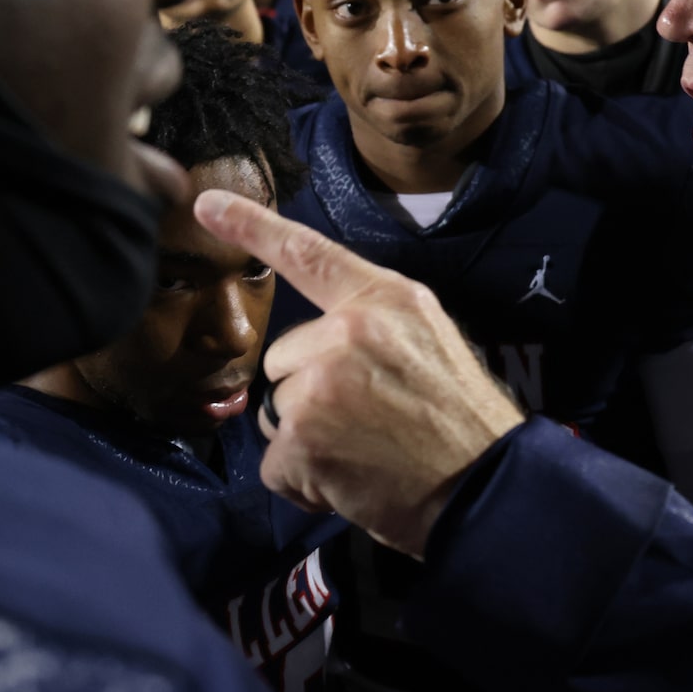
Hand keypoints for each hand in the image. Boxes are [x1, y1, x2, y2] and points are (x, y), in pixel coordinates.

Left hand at [194, 187, 524, 556]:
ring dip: (308, 440)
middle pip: (284, 358)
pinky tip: (349, 481)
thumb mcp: (430, 342)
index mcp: (385, 300)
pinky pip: (276, 464)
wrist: (486, 487)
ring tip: (367, 453)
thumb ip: (373, 327)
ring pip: (278, 411)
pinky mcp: (305, 437)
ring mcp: (322, 383)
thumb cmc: (460, 424)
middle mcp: (349, 331)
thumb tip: (322, 341)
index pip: (308, 253)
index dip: (251, 225)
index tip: (206, 204)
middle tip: (370, 422)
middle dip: (311, 393)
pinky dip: (304, 482)